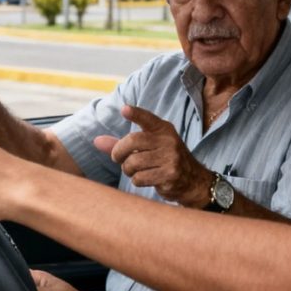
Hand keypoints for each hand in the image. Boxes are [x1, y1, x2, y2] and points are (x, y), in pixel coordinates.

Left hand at [94, 105, 212, 207]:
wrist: (194, 181)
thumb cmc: (164, 160)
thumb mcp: (148, 147)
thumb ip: (122, 144)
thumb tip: (96, 141)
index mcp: (163, 129)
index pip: (148, 119)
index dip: (136, 113)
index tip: (124, 109)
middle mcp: (168, 141)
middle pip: (132, 142)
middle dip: (118, 152)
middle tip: (118, 158)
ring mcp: (170, 158)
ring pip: (133, 163)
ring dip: (128, 170)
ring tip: (136, 171)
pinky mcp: (170, 175)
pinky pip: (140, 178)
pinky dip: (137, 181)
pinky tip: (147, 179)